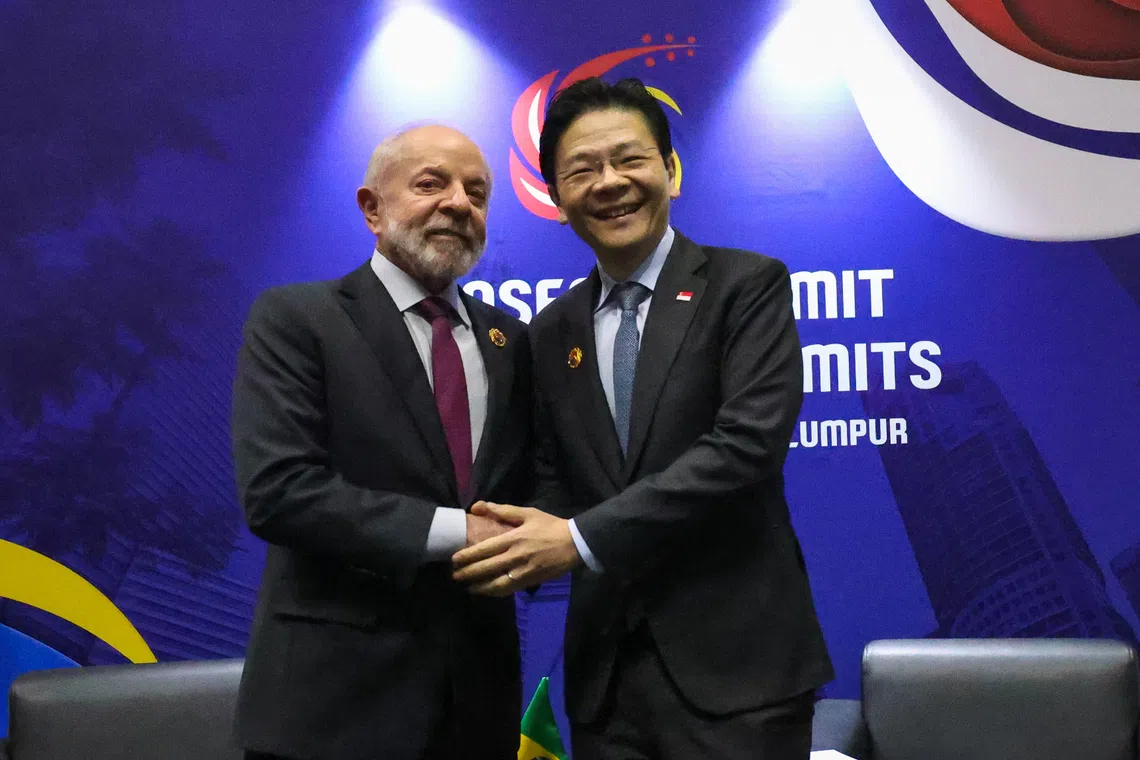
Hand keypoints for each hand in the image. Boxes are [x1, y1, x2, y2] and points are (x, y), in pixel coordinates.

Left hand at [451, 502, 581, 595]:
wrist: (575, 543)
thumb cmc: (550, 526)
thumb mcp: (527, 513)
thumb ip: (502, 510)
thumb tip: (479, 506)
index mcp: (514, 538)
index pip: (485, 549)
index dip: (468, 556)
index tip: (454, 559)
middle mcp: (516, 556)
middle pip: (487, 568)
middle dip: (468, 573)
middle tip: (455, 575)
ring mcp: (524, 571)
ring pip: (496, 584)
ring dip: (480, 587)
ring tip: (468, 587)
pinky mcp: (531, 581)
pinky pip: (509, 590)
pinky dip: (495, 592)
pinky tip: (487, 592)